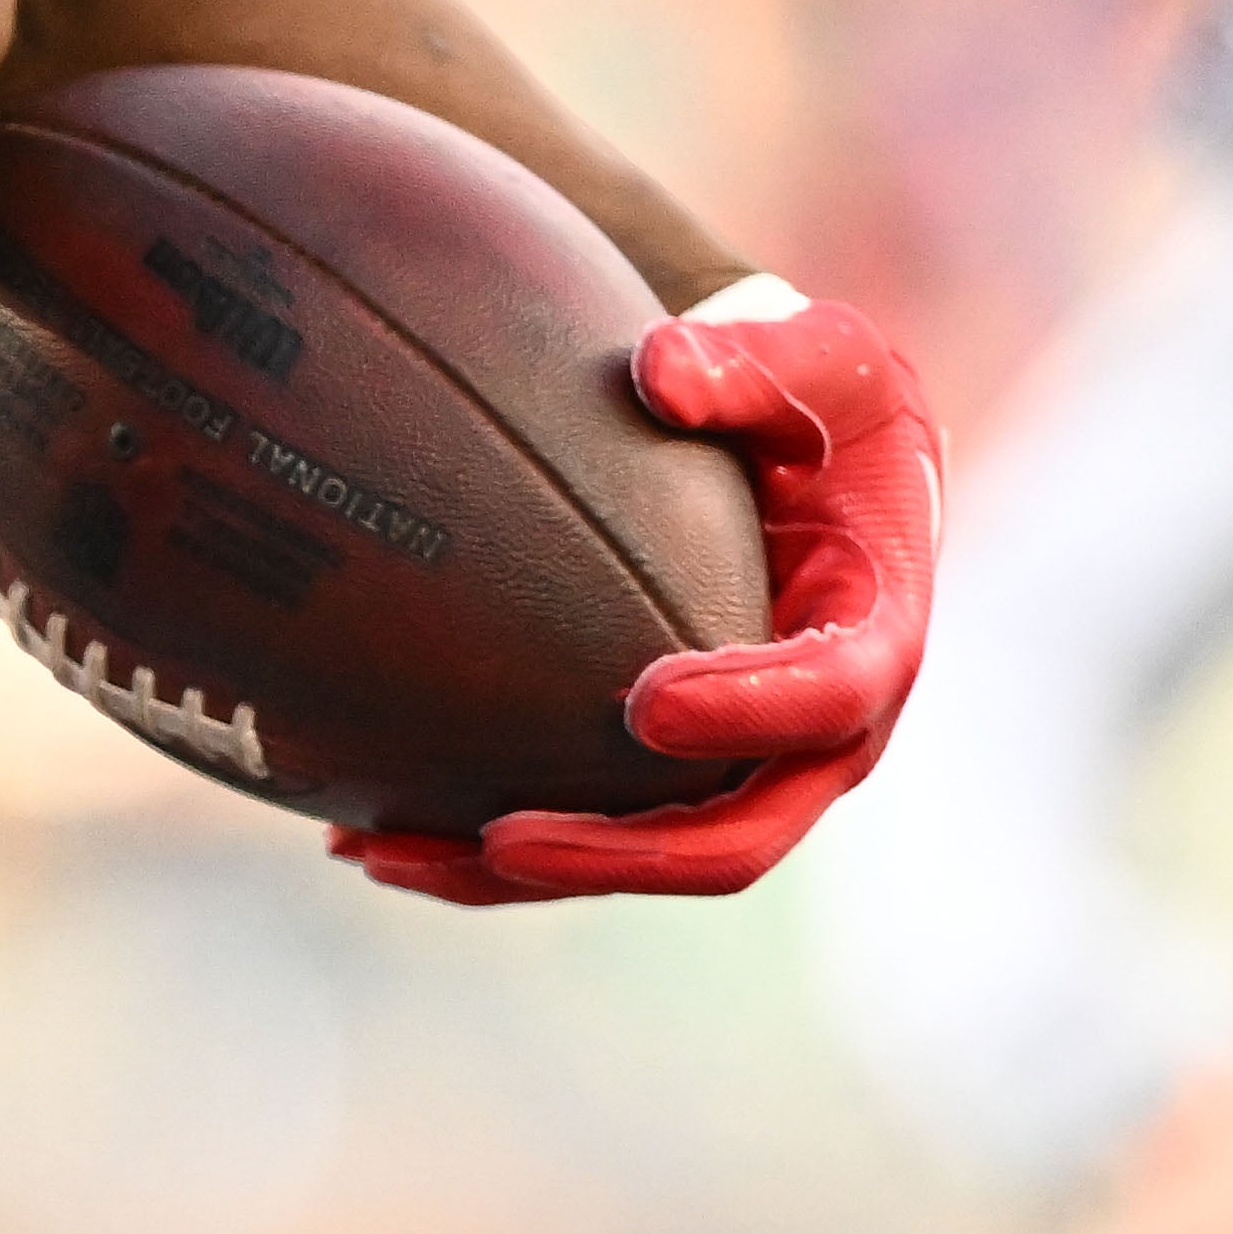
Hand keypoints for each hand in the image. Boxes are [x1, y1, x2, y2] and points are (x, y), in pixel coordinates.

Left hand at [338, 286, 941, 906]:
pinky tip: (357, 832)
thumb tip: (660, 367)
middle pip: (734, 837)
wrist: (807, 451)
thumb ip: (753, 361)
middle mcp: (819, 733)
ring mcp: (740, 768)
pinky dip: (474, 843)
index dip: (750, 712)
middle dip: (619, 853)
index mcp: (875, 637)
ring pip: (636, 861)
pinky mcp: (666, 775)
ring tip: (383, 853)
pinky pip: (578, 832)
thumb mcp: (816, 360)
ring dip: (513, 873)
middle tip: (505, 838)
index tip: (647, 706)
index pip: (831, 698)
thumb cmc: (816, 398)